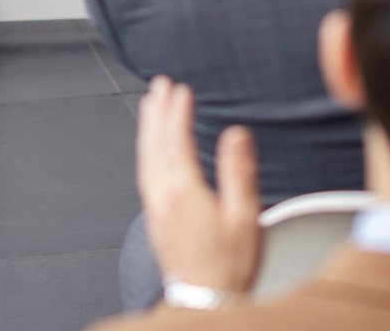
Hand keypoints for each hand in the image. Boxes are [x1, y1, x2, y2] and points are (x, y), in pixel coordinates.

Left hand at [136, 77, 261, 296]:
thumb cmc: (228, 266)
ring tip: (149, 106)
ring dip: (148, 128)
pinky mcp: (155, 219)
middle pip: (155, 144)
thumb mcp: (245, 217)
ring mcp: (155, 209)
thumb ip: (238, 172)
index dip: (178, 111)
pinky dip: (146, 150)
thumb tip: (235, 134)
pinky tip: (151, 149)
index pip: (176, 140)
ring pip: (145, 158)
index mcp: (184, 191)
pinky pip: (144, 172)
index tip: (182, 89)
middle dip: (157, 111)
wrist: (204, 304)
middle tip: (160, 84)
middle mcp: (163, 197)